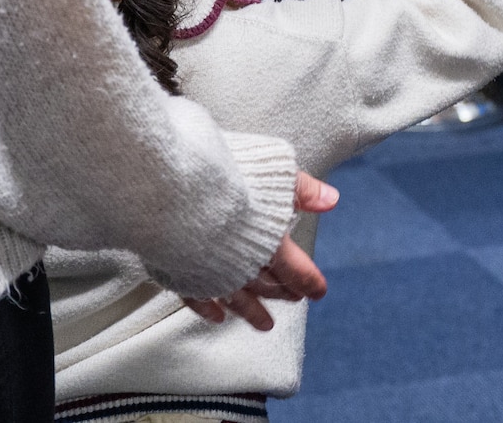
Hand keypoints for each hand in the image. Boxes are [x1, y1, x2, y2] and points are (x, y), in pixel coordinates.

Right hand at [183, 171, 337, 330]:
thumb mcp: (276, 176)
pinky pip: (198, 299)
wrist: (171, 190)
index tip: (319, 292)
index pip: (296, 270)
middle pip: (267, 284)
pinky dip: (210, 309)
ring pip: (237, 298)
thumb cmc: (226, 177)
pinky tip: (218, 317)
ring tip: (265, 326)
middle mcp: (243, 266)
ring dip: (253, 312)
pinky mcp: (182, 274)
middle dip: (283, 292)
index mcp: (270, 245)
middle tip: (294, 299)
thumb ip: (303, 190)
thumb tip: (331, 200)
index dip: (310, 282)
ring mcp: (211, 274)